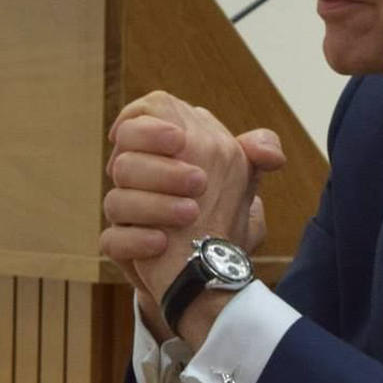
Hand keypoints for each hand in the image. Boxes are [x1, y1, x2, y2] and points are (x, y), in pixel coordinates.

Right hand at [99, 90, 284, 324]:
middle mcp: (138, 178)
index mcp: (165, 150)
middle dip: (160, 166)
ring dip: (156, 204)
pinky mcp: (120, 247)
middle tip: (199, 181)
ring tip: (191, 213)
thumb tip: (272, 154)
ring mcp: (126, 213)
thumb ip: (257, 154)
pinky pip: (110, 241)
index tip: (179, 141)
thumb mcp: (245, 181)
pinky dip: (138, 240)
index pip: (146, 113)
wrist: (211, 269)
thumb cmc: (224, 215)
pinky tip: (161, 243)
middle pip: (125, 156)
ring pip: (115, 199)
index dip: (153, 122)